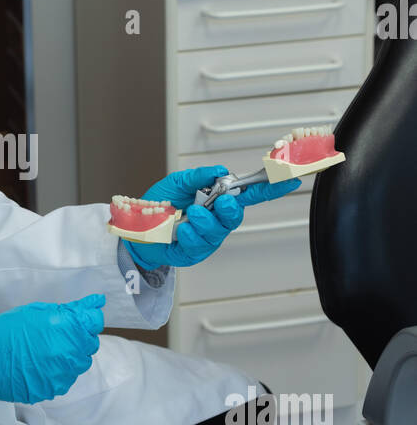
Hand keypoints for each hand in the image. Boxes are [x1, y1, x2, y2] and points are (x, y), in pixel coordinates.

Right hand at [0, 293, 105, 403]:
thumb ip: (69, 310)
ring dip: (71, 355)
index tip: (79, 318)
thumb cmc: (3, 332)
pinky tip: (40, 364)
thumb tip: (95, 303)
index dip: (87, 318)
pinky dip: (59, 371)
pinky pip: (67, 378)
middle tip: (57, 334)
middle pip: (90, 343)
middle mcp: (68, 352)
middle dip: (79, 337)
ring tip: (46, 350)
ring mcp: (62, 373)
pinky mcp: (54, 388)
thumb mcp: (36, 312)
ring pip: (81, 363)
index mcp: (65, 328)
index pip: (94, 321)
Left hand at [125, 165, 301, 269]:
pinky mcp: (194, 253)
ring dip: (204, 220)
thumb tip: (219, 171)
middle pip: (236, 216)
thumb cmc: (158, 206)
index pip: (248, 195)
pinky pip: (199, 244)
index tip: (288, 180)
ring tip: (190, 213)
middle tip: (220, 201)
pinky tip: (179, 230)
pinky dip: (188, 233)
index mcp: (217, 202)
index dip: (269, 188)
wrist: (135, 230)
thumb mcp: (177, 183)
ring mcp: (207, 239)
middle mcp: (216, 221)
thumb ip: (198, 177)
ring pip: (217, 231)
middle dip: (230, 209)